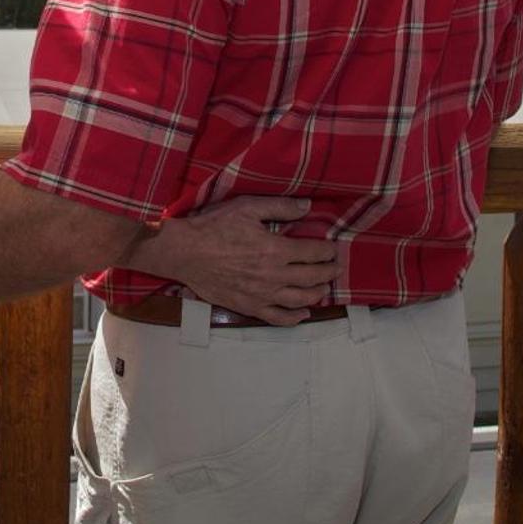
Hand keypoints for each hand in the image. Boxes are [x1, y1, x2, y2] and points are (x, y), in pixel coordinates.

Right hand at [134, 197, 340, 325]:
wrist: (186, 252)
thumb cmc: (215, 227)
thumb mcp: (247, 208)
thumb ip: (280, 207)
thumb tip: (308, 206)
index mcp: (276, 250)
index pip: (313, 253)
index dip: (327, 251)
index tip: (333, 249)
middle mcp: (274, 276)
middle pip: (312, 278)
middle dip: (328, 272)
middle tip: (336, 268)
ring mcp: (262, 294)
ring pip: (300, 299)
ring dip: (317, 294)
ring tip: (324, 288)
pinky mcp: (249, 306)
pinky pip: (278, 317)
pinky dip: (295, 317)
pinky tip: (303, 313)